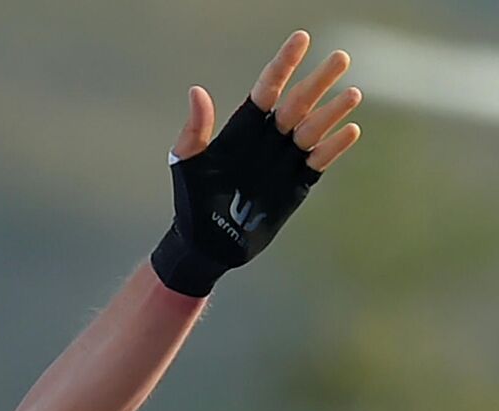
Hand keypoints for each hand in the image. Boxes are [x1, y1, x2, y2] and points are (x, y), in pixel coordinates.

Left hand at [151, 31, 362, 296]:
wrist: (206, 243)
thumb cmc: (191, 200)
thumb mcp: (187, 162)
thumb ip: (195, 130)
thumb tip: (196, 92)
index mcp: (242, 128)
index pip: (268, 88)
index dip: (284, 63)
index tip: (301, 38)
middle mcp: (268, 138)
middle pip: (299, 102)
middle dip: (319, 80)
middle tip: (341, 57)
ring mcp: (285, 159)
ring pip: (314, 128)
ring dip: (333, 111)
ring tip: (352, 93)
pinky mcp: (297, 182)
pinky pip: (320, 160)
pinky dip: (334, 146)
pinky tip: (350, 130)